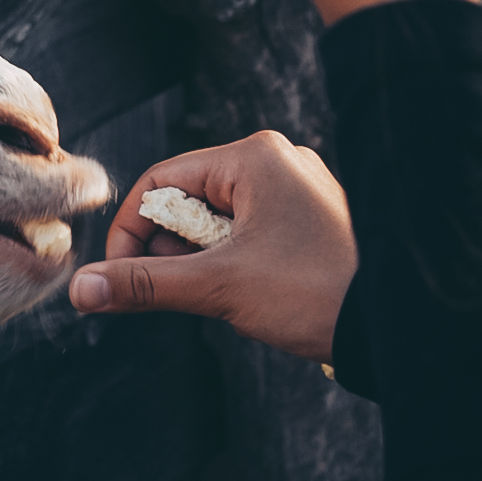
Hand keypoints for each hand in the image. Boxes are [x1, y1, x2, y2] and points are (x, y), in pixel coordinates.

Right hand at [67, 131, 354, 364]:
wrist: (399, 323)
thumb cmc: (316, 292)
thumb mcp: (219, 287)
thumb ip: (144, 285)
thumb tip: (82, 290)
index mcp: (255, 157)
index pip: (162, 181)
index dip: (130, 232)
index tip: (120, 277)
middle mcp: (278, 162)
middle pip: (189, 199)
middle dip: (173, 251)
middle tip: (184, 290)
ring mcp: (299, 190)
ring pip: (220, 221)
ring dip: (205, 261)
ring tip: (226, 295)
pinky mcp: (312, 219)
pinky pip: (251, 232)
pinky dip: (234, 263)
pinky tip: (253, 293)